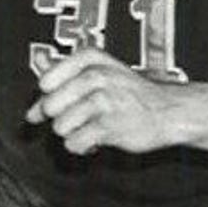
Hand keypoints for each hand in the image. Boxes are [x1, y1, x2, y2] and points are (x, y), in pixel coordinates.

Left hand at [29, 45, 183, 155]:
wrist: (170, 111)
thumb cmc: (130, 92)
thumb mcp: (100, 70)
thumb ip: (66, 68)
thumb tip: (37, 63)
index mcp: (90, 59)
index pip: (46, 81)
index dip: (50, 96)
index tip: (65, 101)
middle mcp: (96, 76)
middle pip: (49, 106)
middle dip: (60, 118)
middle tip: (79, 118)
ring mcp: (104, 101)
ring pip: (59, 127)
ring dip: (72, 133)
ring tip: (90, 128)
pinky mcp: (110, 127)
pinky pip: (73, 143)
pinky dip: (80, 147)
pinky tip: (94, 141)